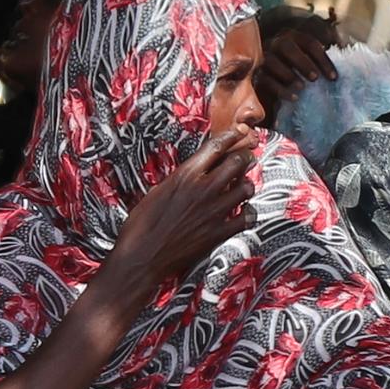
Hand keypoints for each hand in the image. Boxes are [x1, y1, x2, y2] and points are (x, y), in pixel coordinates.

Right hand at [108, 131, 256, 300]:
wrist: (141, 257)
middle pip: (237, 162)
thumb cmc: (141, 226)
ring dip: (246, 184)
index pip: (215, 147)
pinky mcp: (219, 233)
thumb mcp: (156, 192)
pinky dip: (248, 212)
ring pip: (246, 188)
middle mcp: (203, 189)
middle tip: (245, 158)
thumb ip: (179, 180)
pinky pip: (246, 218)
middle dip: (244, 157)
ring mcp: (214, 211)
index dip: (232, 136)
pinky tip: (243, 212)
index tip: (240, 132)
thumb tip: (192, 174)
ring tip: (243, 185)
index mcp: (185, 175)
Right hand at [256, 19, 338, 113]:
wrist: (272, 84)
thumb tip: (346, 50)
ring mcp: (264, 58)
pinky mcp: (256, 75)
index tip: (334, 77)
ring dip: (289, 74)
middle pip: (288, 46)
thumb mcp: (311, 61)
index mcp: (293, 37)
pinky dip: (281, 89)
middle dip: (303, 62)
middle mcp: (276, 43)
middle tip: (315, 78)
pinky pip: (266, 80)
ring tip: (302, 87)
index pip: (309, 43)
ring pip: (272, 61)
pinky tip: (294, 97)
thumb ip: (324, 56)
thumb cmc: (297, 70)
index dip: (323, 59)